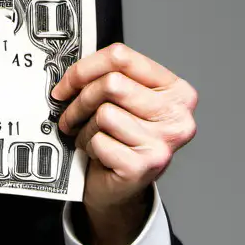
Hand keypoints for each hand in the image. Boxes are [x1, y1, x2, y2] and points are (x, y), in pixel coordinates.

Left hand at [51, 42, 196, 244]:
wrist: (119, 188)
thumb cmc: (117, 138)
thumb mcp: (122, 103)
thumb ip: (109, 78)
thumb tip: (72, 67)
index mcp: (176, 90)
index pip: (122, 56)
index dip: (85, 68)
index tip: (66, 84)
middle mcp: (178, 115)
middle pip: (111, 83)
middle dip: (80, 100)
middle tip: (70, 114)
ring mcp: (165, 142)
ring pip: (104, 113)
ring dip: (84, 127)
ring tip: (89, 136)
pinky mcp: (145, 165)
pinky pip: (100, 140)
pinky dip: (89, 147)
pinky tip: (97, 154)